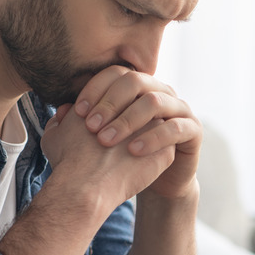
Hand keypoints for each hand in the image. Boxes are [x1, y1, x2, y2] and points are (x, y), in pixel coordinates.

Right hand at [41, 103, 174, 207]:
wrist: (86, 185)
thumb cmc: (68, 161)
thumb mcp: (55, 136)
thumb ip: (60, 120)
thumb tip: (65, 113)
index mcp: (110, 98)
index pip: (118, 92)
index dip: (111, 110)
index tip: (105, 127)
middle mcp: (135, 107)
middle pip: (141, 105)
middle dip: (133, 118)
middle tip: (120, 140)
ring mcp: (154, 127)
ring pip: (156, 125)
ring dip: (147, 134)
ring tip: (129, 153)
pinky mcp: (165, 150)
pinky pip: (165, 148)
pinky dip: (155, 155)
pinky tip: (141, 166)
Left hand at [71, 65, 202, 198]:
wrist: (153, 181)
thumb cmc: (120, 157)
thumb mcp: (96, 140)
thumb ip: (77, 125)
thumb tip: (62, 111)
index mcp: (137, 87)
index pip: (115, 73)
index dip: (95, 89)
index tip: (77, 113)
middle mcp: (159, 90)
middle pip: (135, 80)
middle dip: (110, 103)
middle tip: (91, 127)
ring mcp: (179, 108)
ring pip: (156, 101)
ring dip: (128, 120)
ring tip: (107, 141)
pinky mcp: (192, 130)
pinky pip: (174, 128)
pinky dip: (153, 138)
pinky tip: (133, 151)